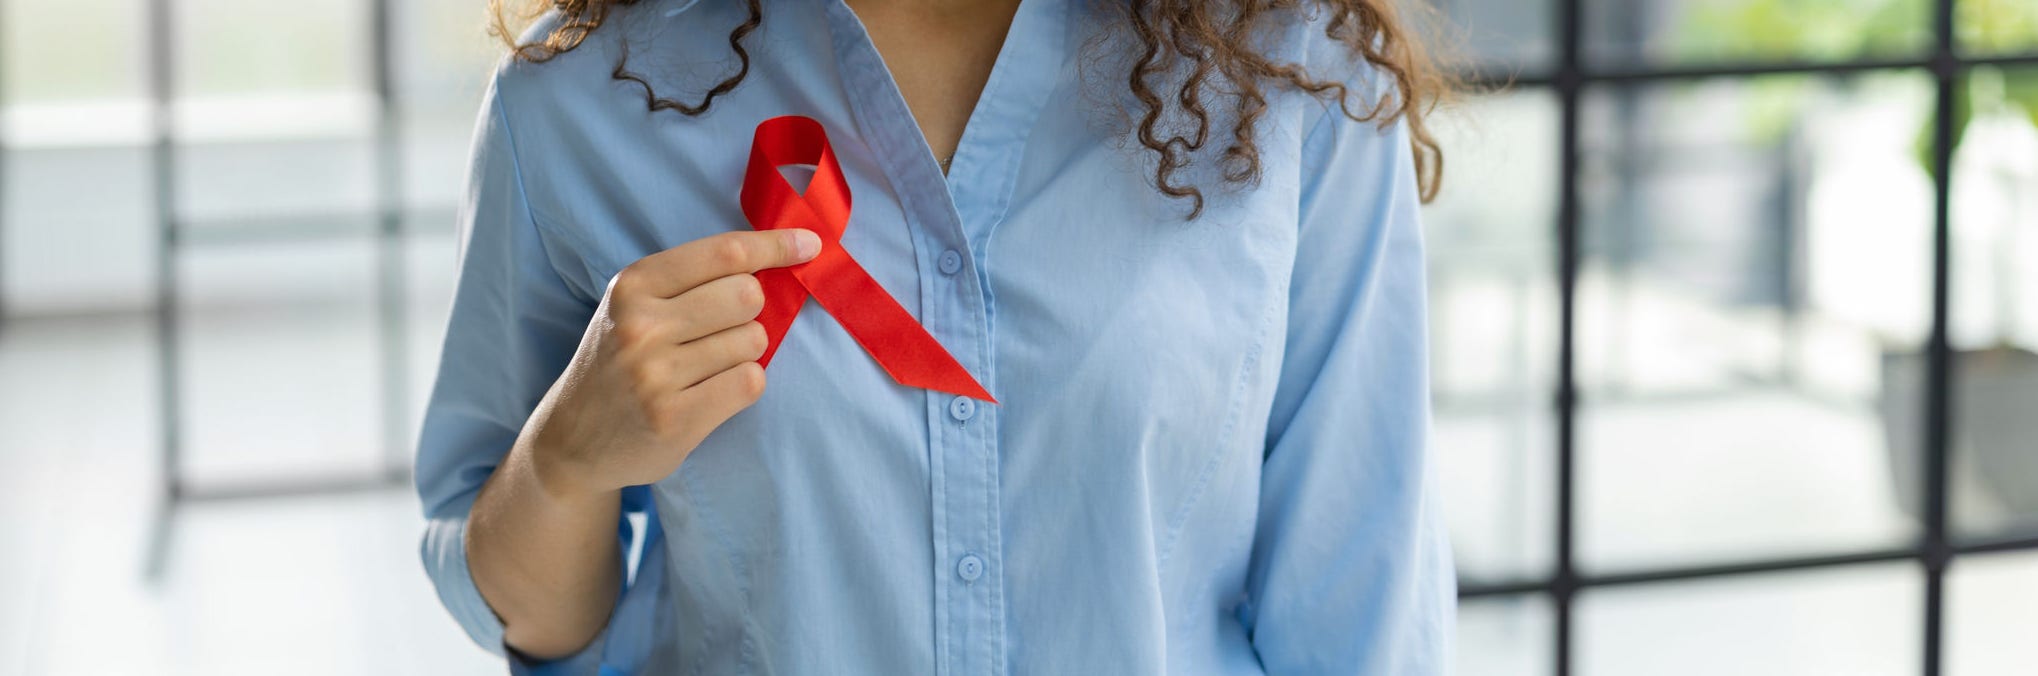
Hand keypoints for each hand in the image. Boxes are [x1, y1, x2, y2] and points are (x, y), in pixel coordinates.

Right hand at [517, 228, 821, 500]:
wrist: (571, 441)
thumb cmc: (617, 362)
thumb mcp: (634, 306)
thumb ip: (692, 281)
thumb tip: (776, 259)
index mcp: (633, 285)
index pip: (724, 253)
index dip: (775, 245)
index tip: (808, 244)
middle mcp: (641, 325)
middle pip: (747, 295)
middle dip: (750, 311)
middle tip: (719, 331)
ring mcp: (656, 375)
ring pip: (753, 341)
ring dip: (744, 352)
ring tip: (703, 368)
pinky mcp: (675, 419)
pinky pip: (749, 383)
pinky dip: (742, 384)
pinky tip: (710, 392)